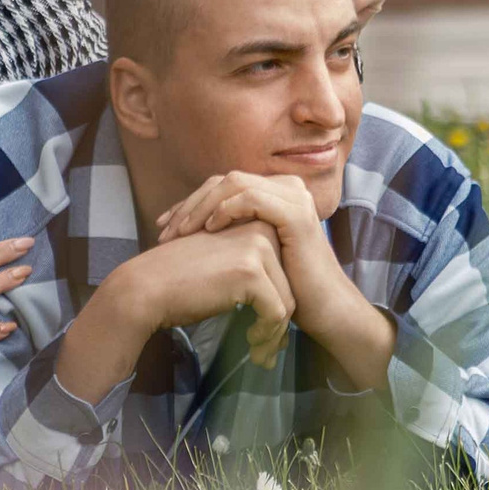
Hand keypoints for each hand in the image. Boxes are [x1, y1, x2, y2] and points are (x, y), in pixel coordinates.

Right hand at [56, 220, 297, 400]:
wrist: (145, 289)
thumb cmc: (178, 282)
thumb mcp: (221, 263)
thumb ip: (250, 267)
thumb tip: (281, 297)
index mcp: (254, 222)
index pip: (284, 267)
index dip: (278, 303)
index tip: (264, 333)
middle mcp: (260, 228)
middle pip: (290, 283)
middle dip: (281, 323)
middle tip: (267, 351)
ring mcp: (256, 248)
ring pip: (288, 300)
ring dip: (275, 334)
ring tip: (260, 355)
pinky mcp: (250, 273)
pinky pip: (276, 312)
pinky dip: (268, 336)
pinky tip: (252, 348)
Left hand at [154, 171, 396, 390]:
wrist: (324, 309)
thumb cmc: (287, 286)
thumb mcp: (253, 252)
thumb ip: (232, 232)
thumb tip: (188, 226)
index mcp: (276, 192)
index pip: (223, 185)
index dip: (190, 202)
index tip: (164, 227)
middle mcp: (287, 187)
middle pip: (225, 180)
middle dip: (190, 203)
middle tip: (166, 230)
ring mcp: (294, 197)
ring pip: (235, 184)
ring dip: (202, 206)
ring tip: (181, 231)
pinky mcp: (296, 214)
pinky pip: (253, 199)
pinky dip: (227, 209)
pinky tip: (209, 228)